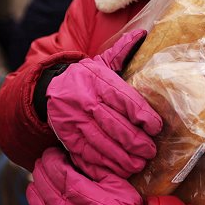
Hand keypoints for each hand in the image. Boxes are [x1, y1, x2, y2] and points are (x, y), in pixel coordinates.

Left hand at [27, 147, 146, 204]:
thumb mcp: (115, 181)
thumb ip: (94, 168)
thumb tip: (79, 155)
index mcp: (79, 191)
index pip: (55, 169)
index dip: (50, 158)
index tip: (51, 152)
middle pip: (44, 185)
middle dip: (41, 170)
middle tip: (42, 162)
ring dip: (34, 190)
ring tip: (35, 181)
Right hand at [46, 30, 161, 180]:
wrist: (48, 89)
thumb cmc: (85, 78)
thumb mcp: (101, 62)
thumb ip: (122, 51)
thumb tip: (143, 34)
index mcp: (98, 81)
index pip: (125, 100)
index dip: (144, 116)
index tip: (156, 127)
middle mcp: (86, 101)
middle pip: (116, 126)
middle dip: (137, 142)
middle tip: (150, 151)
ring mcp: (75, 121)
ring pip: (103, 144)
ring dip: (124, 158)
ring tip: (138, 164)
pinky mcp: (67, 138)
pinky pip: (88, 156)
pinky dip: (105, 166)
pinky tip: (118, 170)